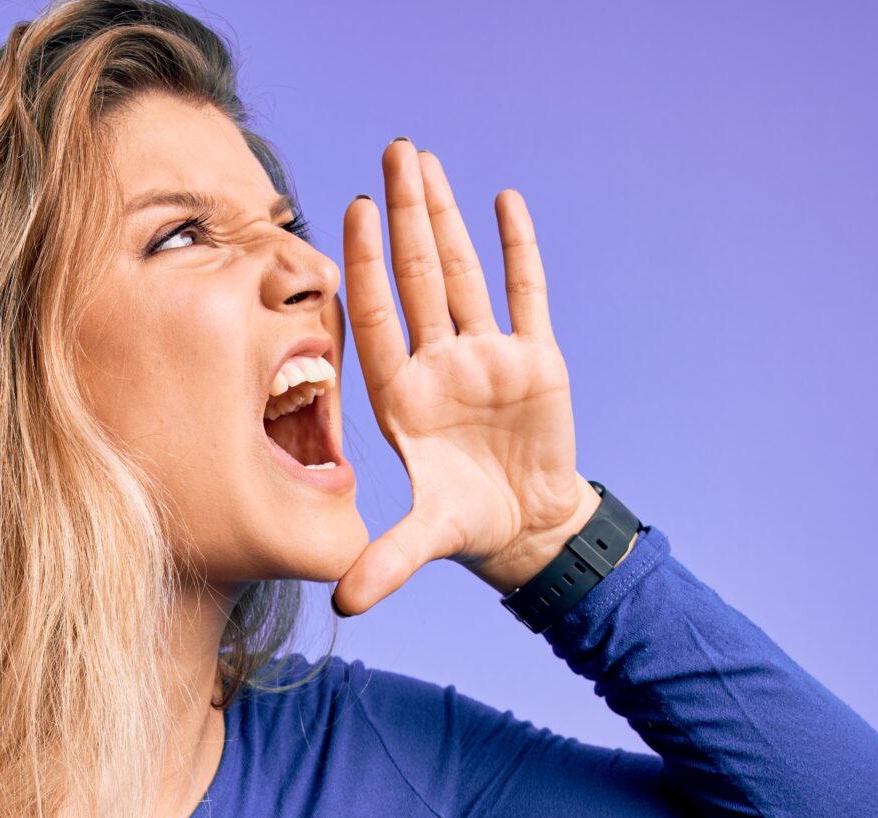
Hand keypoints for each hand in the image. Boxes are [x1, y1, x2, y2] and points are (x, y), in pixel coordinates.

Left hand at [332, 141, 601, 616]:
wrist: (525, 529)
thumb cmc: (466, 528)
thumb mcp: (424, 542)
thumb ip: (388, 563)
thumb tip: (343, 603)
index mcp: (402, 396)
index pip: (378, 317)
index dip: (366, 265)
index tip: (352, 212)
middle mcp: (439, 364)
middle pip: (417, 278)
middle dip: (405, 217)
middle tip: (391, 154)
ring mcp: (486, 356)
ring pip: (462, 273)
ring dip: (446, 219)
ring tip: (425, 161)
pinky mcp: (534, 358)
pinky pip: (524, 293)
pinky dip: (516, 249)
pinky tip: (502, 201)